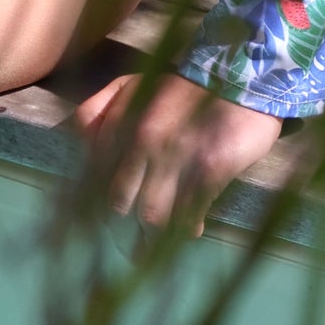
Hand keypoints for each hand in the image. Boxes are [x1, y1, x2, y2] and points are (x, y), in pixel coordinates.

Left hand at [73, 68, 280, 234]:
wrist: (241, 76)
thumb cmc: (182, 87)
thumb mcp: (131, 85)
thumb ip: (98, 109)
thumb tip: (82, 144)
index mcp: (121, 123)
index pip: (96, 178)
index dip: (96, 206)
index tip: (101, 225)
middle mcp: (144, 141)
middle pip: (121, 203)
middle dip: (122, 231)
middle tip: (130, 248)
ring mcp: (178, 156)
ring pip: (153, 214)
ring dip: (153, 238)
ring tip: (154, 248)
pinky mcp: (210, 168)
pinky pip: (191, 212)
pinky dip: (188, 227)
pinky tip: (192, 230)